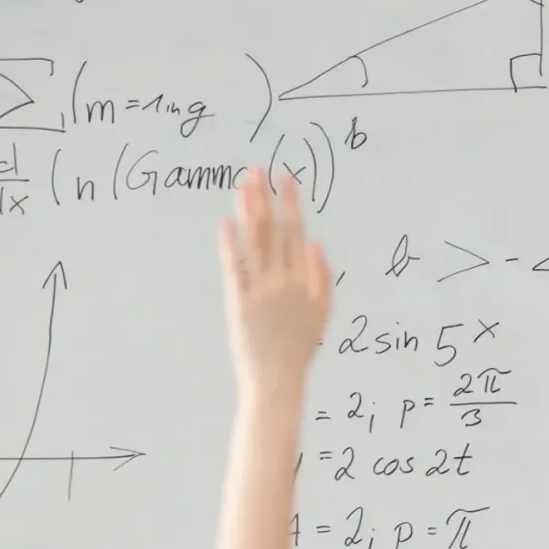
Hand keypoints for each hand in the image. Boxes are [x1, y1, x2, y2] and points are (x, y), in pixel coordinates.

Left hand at [217, 167, 331, 401]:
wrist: (277, 379)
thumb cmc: (300, 349)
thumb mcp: (322, 315)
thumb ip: (322, 279)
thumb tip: (316, 245)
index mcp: (305, 281)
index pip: (297, 232)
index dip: (291, 203)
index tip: (285, 178)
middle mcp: (284, 280)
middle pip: (274, 230)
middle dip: (266, 197)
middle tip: (257, 169)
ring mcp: (261, 290)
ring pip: (254, 242)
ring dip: (248, 211)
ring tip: (242, 185)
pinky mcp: (239, 302)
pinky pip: (234, 267)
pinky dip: (230, 244)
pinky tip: (226, 222)